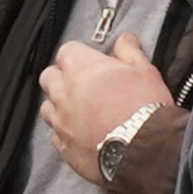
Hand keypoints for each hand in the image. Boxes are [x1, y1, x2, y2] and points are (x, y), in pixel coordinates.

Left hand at [35, 34, 172, 164]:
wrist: (144, 152)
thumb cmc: (144, 109)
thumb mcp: (145, 70)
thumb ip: (129, 51)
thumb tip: (124, 41)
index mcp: (81, 68)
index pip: (66, 51)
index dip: (80, 55)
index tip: (92, 62)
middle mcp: (63, 93)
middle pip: (49, 77)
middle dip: (62, 78)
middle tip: (83, 84)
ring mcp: (60, 122)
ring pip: (47, 107)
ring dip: (60, 106)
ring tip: (81, 111)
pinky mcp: (63, 147)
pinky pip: (56, 135)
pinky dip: (66, 132)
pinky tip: (82, 133)